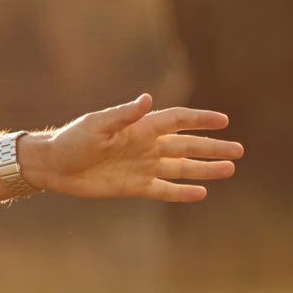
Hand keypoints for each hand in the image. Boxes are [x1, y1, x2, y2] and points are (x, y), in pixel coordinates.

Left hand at [22, 95, 242, 201]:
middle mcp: (146, 146)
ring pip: (181, 168)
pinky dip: (182, 192)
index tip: (224, 120)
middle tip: (239, 150)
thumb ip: (124, 115)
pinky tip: (201, 192)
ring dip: (205, 168)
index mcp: (140, 128)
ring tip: (230, 168)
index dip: (200, 120)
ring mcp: (142, 167)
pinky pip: (164, 190)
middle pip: (187, 146)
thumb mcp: (97, 125)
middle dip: (212, 147)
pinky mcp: (134, 187)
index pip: (177, 120)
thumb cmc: (72, 140)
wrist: (53, 167)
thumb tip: (148, 99)